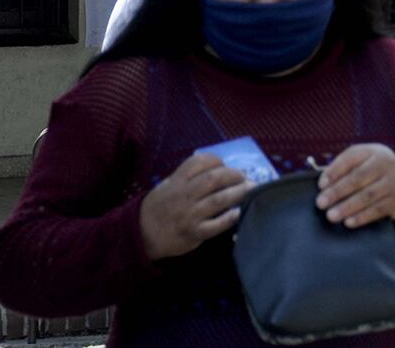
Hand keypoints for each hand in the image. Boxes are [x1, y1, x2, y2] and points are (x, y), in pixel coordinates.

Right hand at [139, 154, 254, 260]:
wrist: (142, 235)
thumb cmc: (159, 208)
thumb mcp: (167, 185)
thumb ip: (186, 175)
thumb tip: (214, 164)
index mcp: (177, 181)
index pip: (199, 162)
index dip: (216, 160)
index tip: (224, 165)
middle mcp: (184, 195)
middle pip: (214, 179)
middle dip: (234, 175)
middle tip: (245, 177)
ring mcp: (190, 215)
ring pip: (218, 200)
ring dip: (238, 193)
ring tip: (252, 189)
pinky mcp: (194, 233)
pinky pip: (214, 226)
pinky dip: (229, 218)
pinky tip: (240, 213)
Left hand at [316, 143, 394, 228]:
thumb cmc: (374, 174)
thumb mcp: (363, 162)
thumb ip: (345, 169)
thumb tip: (323, 185)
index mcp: (372, 151)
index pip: (350, 158)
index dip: (334, 171)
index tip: (320, 185)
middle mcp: (384, 164)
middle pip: (358, 178)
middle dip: (337, 192)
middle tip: (321, 203)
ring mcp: (392, 182)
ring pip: (367, 195)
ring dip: (347, 207)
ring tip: (331, 215)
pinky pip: (377, 210)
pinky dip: (361, 217)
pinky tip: (348, 222)